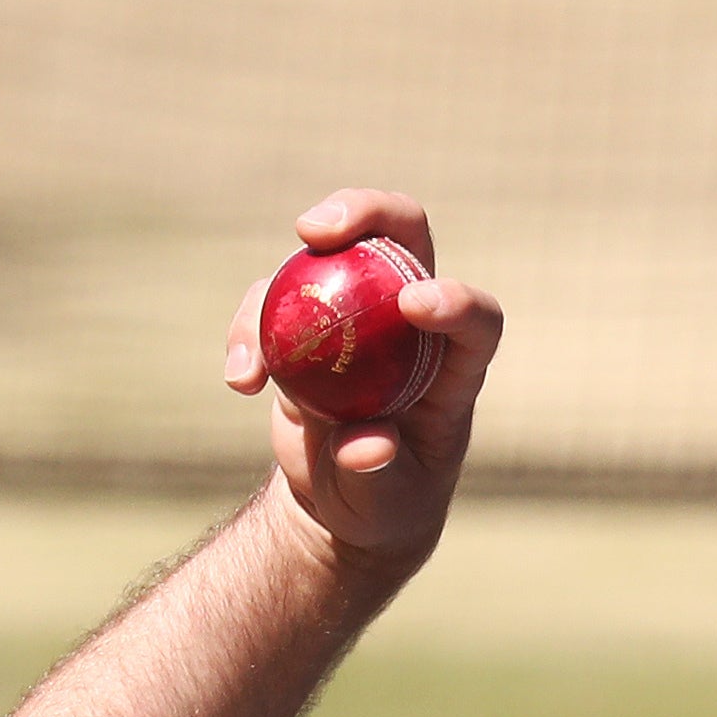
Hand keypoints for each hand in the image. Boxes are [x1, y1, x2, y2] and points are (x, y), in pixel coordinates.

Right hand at [222, 188, 506, 570]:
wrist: (338, 502)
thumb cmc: (383, 502)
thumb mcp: (384, 501)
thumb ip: (377, 472)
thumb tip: (367, 445)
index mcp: (455, 368)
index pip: (475, 319)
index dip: (455, 301)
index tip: (416, 306)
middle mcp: (410, 326)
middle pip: (404, 238)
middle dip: (368, 214)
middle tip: (316, 230)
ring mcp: (355, 315)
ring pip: (331, 252)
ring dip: (285, 274)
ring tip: (256, 365)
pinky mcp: (304, 324)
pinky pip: (273, 300)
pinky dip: (249, 329)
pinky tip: (241, 382)